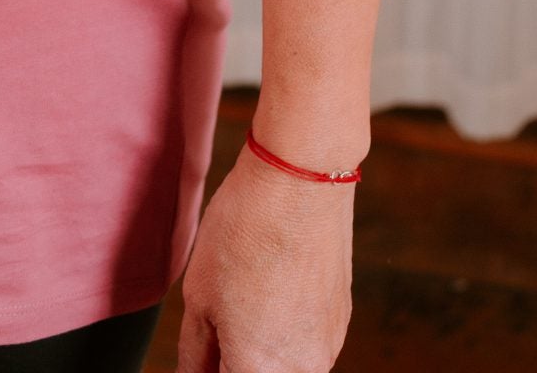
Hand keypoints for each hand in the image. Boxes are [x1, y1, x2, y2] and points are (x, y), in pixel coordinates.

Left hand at [176, 140, 355, 370]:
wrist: (300, 182)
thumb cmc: (242, 232)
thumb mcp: (199, 297)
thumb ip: (195, 355)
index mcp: (258, 371)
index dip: (211, 368)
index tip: (205, 349)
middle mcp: (301, 371)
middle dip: (235, 361)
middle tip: (219, 324)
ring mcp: (327, 350)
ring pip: (284, 368)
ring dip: (261, 352)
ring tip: (244, 299)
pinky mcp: (340, 324)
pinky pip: (306, 347)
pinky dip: (286, 333)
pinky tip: (271, 289)